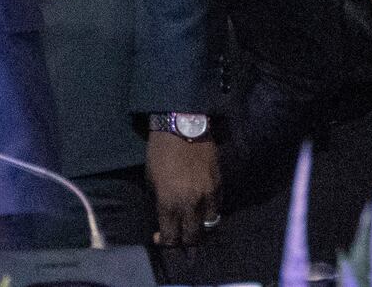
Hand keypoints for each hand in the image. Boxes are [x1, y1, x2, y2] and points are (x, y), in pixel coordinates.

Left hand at [146, 130, 219, 249]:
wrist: (183, 127)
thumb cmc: (160, 153)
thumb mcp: (152, 180)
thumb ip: (160, 202)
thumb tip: (165, 216)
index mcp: (169, 204)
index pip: (171, 237)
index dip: (165, 242)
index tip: (161, 236)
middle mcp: (191, 204)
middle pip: (192, 237)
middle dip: (184, 241)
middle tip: (179, 236)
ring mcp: (208, 195)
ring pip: (209, 224)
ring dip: (200, 228)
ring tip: (194, 225)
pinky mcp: (219, 184)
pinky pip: (217, 207)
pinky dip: (210, 212)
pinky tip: (203, 208)